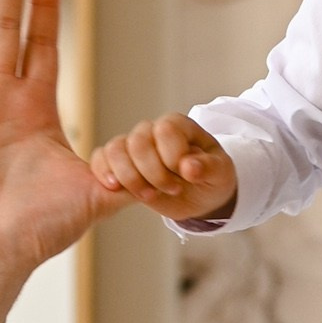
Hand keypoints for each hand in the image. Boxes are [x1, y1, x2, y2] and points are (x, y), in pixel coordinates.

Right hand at [91, 110, 236, 217]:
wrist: (201, 196)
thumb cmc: (212, 177)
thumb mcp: (220, 173)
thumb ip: (208, 167)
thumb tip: (189, 167)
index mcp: (178, 126)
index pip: (165, 130)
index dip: (172, 156)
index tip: (186, 174)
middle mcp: (152, 131)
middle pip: (138, 142)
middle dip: (154, 172)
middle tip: (173, 189)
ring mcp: (134, 147)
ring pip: (115, 150)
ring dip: (131, 178)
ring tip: (149, 195)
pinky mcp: (121, 164)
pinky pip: (100, 158)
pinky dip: (105, 173)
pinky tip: (116, 188)